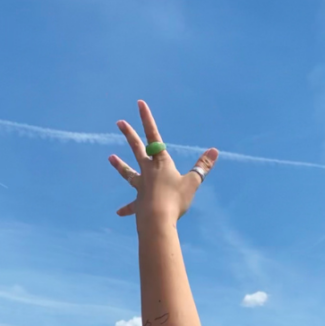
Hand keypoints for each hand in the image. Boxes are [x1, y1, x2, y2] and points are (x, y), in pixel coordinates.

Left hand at [108, 100, 217, 223]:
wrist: (157, 221)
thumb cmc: (175, 200)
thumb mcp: (192, 182)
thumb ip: (202, 167)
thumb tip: (214, 151)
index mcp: (161, 162)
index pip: (154, 136)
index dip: (147, 119)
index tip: (139, 104)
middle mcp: (148, 171)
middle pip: (137, 149)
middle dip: (129, 134)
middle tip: (120, 122)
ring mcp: (141, 186)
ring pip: (128, 172)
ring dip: (119, 165)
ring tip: (110, 157)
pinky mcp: (139, 203)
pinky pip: (132, 205)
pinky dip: (127, 209)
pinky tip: (119, 212)